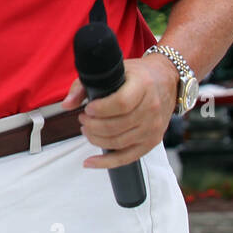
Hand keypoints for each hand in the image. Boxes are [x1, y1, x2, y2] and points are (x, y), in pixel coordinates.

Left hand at [61, 54, 179, 168]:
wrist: (166, 81)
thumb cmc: (136, 75)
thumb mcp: (112, 70)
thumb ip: (84, 86)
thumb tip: (66, 104)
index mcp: (142, 86)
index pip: (121, 103)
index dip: (99, 109)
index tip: (88, 109)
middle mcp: (151, 109)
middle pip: (116, 126)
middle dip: (92, 125)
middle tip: (83, 119)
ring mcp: (153, 128)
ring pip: (119, 142)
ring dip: (95, 138)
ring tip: (87, 129)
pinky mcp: (151, 141)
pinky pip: (128, 157)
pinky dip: (106, 162)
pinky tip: (90, 162)